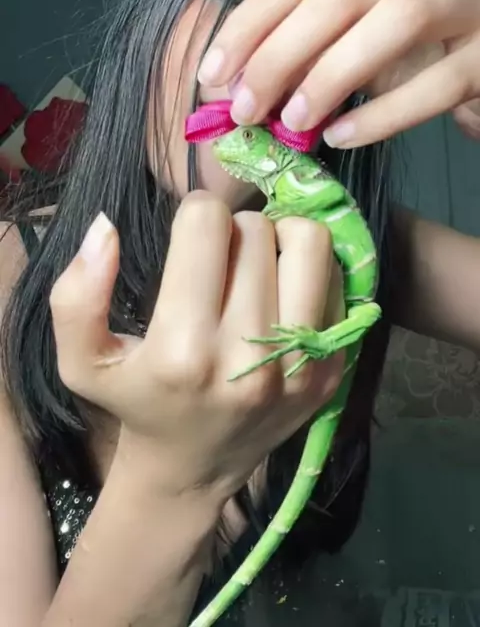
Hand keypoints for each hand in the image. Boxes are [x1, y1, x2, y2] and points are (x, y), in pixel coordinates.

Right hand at [50, 193, 343, 503]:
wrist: (195, 468)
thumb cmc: (136, 401)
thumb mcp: (82, 360)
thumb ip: (77, 296)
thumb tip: (105, 227)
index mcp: (183, 350)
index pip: (207, 223)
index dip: (193, 215)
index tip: (188, 238)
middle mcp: (249, 357)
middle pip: (255, 229)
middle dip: (232, 230)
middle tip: (218, 260)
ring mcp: (300, 364)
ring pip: (308, 242)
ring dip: (280, 239)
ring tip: (258, 263)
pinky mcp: (333, 368)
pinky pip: (337, 278)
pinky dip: (309, 271)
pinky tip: (282, 292)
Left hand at [198, 0, 479, 146]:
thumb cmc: (422, 59)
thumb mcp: (358, 43)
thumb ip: (307, 50)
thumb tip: (236, 82)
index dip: (250, 22)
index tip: (214, 74)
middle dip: (280, 52)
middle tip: (246, 110)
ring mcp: (467, 2)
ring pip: (398, 19)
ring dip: (332, 73)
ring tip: (294, 123)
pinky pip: (441, 80)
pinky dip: (386, 111)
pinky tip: (345, 137)